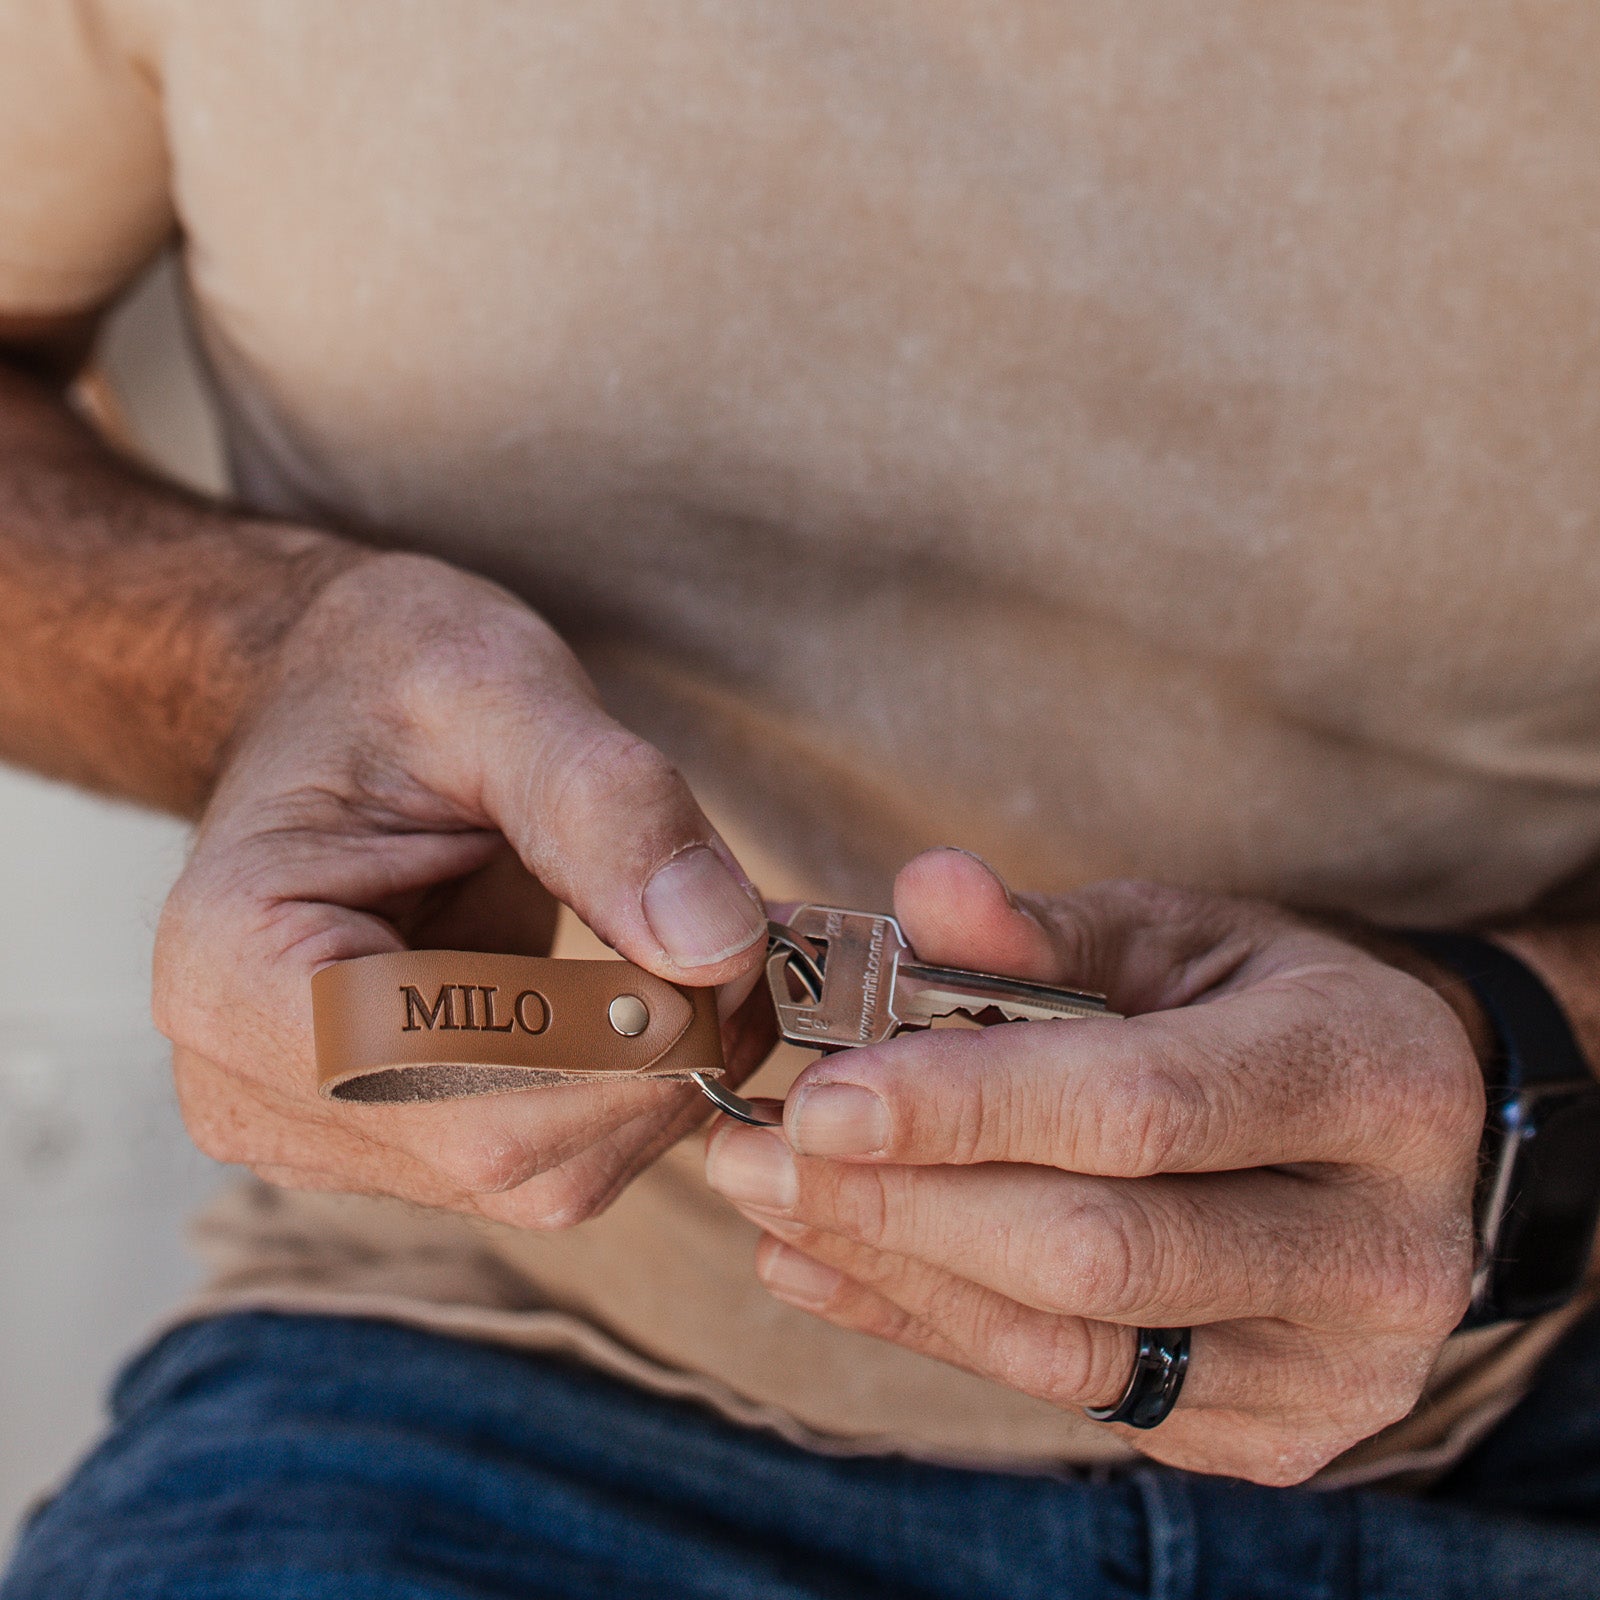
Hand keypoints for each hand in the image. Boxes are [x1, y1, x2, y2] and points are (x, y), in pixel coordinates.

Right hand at [155, 552, 772, 1226]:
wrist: (333, 699)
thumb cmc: (388, 678)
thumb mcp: (497, 689)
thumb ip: (607, 809)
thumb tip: (719, 949)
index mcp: (234, 968)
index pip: (456, 1082)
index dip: (624, 1042)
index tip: (732, 949)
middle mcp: (246, 1083)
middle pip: (507, 1154)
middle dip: (663, 1063)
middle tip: (749, 948)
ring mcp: (315, 1129)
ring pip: (543, 1178)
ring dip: (662, 1081)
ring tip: (708, 956)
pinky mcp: (385, 1138)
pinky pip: (544, 1161)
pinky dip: (633, 1092)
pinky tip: (662, 995)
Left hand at [705, 849, 1486, 1483]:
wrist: (1393, 1130)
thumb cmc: (1265, 1003)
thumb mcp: (1174, 935)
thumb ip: (1045, 931)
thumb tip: (920, 891)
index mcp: (1372, 1076)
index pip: (1142, 1108)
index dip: (967, 1107)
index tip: (819, 1097)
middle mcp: (1383, 1246)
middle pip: (1096, 1251)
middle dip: (899, 1205)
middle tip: (752, 1155)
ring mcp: (1335, 1366)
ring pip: (1069, 1347)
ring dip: (892, 1271)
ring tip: (767, 1204)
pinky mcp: (1271, 1432)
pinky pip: (1067, 1393)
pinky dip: (932, 1325)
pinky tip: (831, 1265)